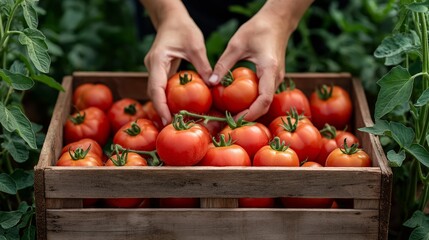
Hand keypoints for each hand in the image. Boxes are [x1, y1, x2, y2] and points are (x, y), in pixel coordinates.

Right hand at [143, 4, 211, 124]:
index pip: (156, 87)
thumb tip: (213, 85)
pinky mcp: (159, 70)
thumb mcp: (196, 45)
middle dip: (162, 110)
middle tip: (173, 126)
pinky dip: (168, 98)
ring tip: (176, 121)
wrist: (171, 18)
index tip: (168, 120)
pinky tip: (178, 107)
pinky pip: (162, 87)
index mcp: (158, 60)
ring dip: (164, 106)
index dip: (160, 106)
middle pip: (153, 93)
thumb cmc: (183, 28)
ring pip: (156, 91)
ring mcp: (154, 69)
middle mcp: (152, 66)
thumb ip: (203, 66)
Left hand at [209, 0, 312, 120]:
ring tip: (232, 115)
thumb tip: (210, 84)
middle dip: (249, 116)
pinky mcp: (272, 77)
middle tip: (229, 122)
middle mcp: (276, 78)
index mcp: (269, 70)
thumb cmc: (258, 28)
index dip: (251, 113)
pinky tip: (238, 103)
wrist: (278, 20)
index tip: (236, 120)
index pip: (264, 99)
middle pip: (265, 105)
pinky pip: (264, 94)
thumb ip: (223, 65)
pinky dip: (252, 102)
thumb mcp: (236, 44)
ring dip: (250, 110)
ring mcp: (276, 78)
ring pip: (265, 101)